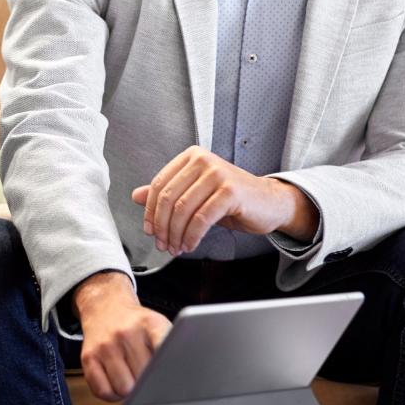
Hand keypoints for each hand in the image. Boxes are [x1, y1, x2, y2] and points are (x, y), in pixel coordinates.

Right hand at [73, 271, 171, 401]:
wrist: (105, 307)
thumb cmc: (136, 323)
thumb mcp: (158, 326)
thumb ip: (170, 347)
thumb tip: (178, 378)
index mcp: (150, 324)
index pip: (165, 351)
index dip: (169, 369)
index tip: (170, 375)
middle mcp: (126, 332)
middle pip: (145, 378)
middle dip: (149, 381)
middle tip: (147, 372)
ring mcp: (105, 345)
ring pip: (124, 389)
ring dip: (130, 390)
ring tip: (131, 377)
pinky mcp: (88, 357)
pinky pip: (103, 391)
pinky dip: (112, 394)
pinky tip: (116, 382)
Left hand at [131, 146, 316, 255]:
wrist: (268, 203)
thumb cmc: (231, 199)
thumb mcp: (195, 193)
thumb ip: (167, 192)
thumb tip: (136, 195)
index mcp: (190, 157)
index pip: (159, 185)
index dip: (150, 211)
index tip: (149, 230)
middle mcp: (202, 160)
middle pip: (168, 198)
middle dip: (162, 227)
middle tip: (162, 244)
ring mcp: (217, 174)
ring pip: (183, 210)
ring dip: (176, 234)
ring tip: (177, 247)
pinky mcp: (230, 191)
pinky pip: (201, 219)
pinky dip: (192, 236)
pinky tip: (191, 244)